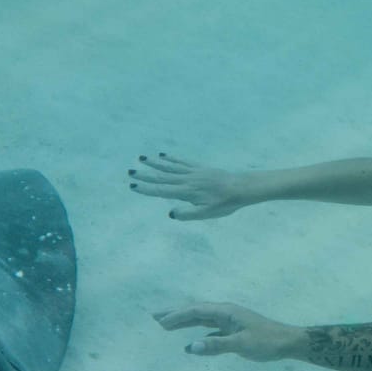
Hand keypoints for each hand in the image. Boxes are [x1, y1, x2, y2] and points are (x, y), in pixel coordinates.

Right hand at [129, 154, 254, 219]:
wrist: (241, 187)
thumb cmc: (225, 203)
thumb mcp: (207, 214)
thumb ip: (188, 214)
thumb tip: (170, 213)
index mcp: (187, 192)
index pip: (163, 191)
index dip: (147, 189)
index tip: (133, 186)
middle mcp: (187, 180)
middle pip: (162, 177)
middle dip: (145, 175)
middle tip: (130, 172)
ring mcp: (193, 172)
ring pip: (170, 167)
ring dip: (155, 164)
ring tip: (142, 158)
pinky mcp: (200, 168)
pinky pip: (182, 162)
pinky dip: (171, 159)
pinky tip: (162, 156)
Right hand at [154, 302, 302, 361]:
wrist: (288, 343)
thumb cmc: (267, 342)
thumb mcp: (242, 345)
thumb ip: (216, 345)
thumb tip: (190, 347)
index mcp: (226, 312)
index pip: (196, 311)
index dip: (177, 316)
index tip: (160, 323)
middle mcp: (226, 313)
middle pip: (196, 312)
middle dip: (176, 314)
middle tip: (154, 317)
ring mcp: (230, 322)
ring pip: (202, 320)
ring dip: (185, 322)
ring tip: (166, 325)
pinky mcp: (234, 332)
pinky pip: (210, 331)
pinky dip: (199, 334)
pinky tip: (192, 343)